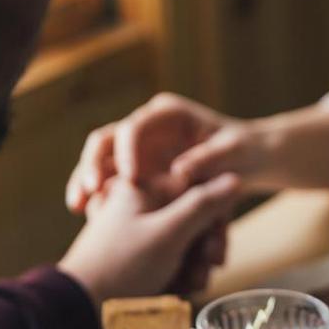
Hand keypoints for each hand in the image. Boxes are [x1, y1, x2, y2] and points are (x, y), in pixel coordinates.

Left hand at [59, 173, 240, 307]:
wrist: (81, 305)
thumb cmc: (122, 265)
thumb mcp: (169, 232)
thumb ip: (203, 204)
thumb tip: (234, 177)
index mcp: (144, 187)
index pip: (198, 190)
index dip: (214, 218)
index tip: (215, 244)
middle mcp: (143, 205)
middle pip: (195, 218)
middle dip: (205, 248)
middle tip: (207, 269)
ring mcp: (140, 230)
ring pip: (187, 241)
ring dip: (195, 265)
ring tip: (190, 285)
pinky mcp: (139, 254)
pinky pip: (172, 258)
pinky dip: (180, 273)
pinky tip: (179, 289)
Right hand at [66, 93, 261, 212]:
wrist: (250, 160)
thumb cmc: (245, 151)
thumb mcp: (234, 153)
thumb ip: (209, 159)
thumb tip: (180, 171)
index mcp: (168, 114)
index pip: (136, 126)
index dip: (128, 150)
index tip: (130, 178)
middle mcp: (148, 126)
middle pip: (107, 140)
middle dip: (93, 164)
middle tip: (90, 190)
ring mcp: (140, 147)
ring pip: (102, 160)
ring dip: (87, 181)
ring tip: (78, 206)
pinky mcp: (138, 168)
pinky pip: (110, 180)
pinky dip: (99, 195)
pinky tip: (88, 214)